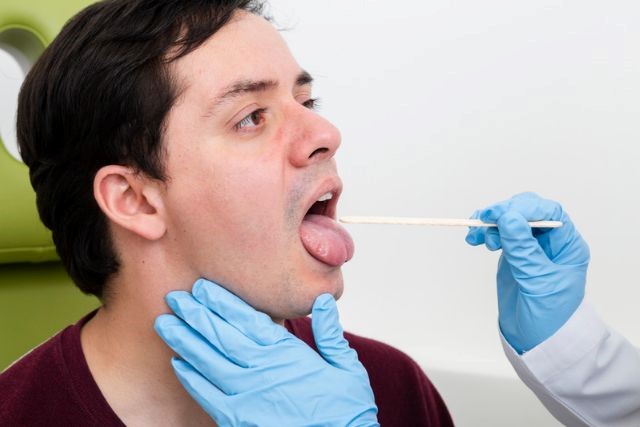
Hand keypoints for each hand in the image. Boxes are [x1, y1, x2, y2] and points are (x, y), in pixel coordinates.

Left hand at [154, 279, 378, 426]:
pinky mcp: (238, 419)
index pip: (247, 320)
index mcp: (286, 354)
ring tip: (165, 323)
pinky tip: (178, 362)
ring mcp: (247, 396)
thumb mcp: (346, 367)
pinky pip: (208, 395)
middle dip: (196, 314)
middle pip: (221, 336)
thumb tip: (323, 301)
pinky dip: (191, 377)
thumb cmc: (346, 409)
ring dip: (185, 340)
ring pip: (208, 361)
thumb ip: (330, 333)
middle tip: (175, 297)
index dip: (222, 302)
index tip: (203, 287)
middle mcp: (261, 371)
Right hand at [466, 192, 589, 352]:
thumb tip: (508, 217)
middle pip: (526, 211)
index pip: (548, 212)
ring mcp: (530, 247)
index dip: (524, 208)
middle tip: (484, 222)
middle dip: (503, 213)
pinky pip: (498, 234)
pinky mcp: (513, 255)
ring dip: (490, 223)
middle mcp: (550, 242)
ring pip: (509, 221)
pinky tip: (474, 239)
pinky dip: (485, 232)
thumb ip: (523, 249)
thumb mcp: (538, 282)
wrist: (537, 342)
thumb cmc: (549, 317)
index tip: (500, 215)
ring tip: (476, 237)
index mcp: (566, 245)